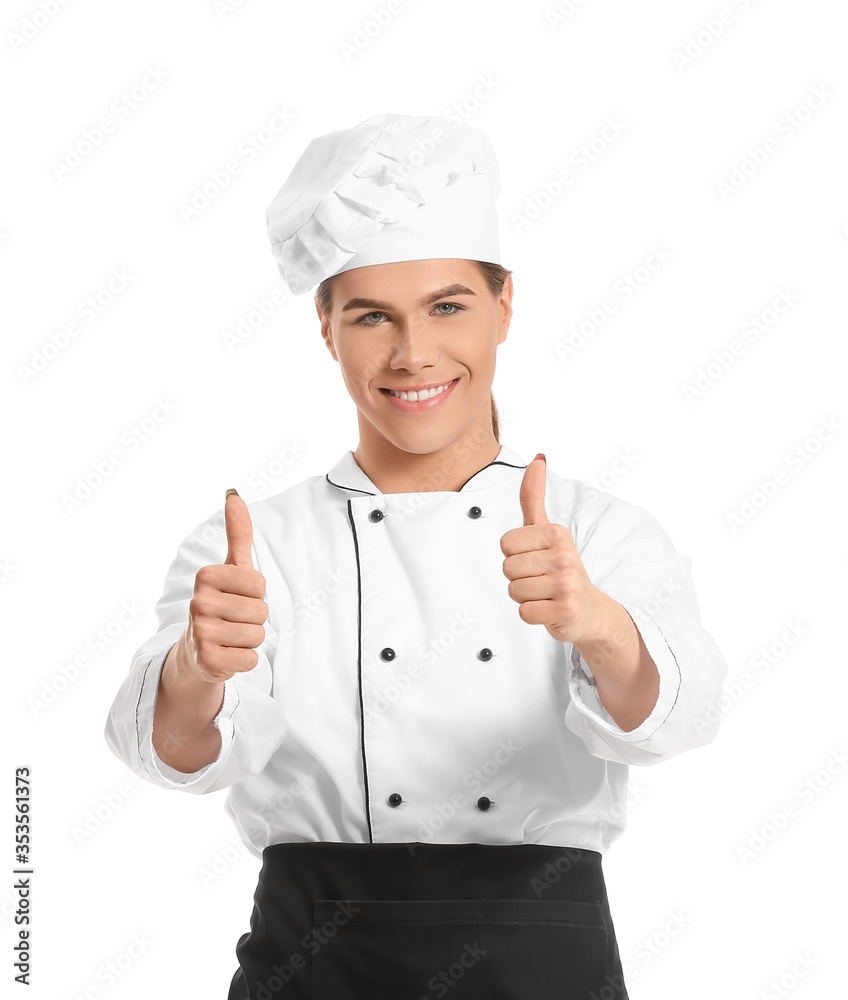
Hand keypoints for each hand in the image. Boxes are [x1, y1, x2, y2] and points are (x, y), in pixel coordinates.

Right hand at [179, 489, 268, 683]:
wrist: (196, 651)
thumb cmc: (221, 603)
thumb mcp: (231, 567)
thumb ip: (237, 532)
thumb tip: (234, 494)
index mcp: (206, 576)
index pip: (260, 586)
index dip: (255, 595)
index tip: (236, 597)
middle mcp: (198, 602)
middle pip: (261, 611)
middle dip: (254, 619)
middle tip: (233, 620)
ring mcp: (201, 632)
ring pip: (257, 635)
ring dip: (249, 639)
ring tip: (230, 637)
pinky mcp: (208, 660)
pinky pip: (250, 659)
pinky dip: (244, 660)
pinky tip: (227, 655)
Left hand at [500, 454, 603, 644]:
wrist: (588, 610)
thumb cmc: (560, 568)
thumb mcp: (547, 530)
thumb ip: (534, 496)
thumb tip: (537, 458)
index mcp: (557, 533)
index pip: (506, 544)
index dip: (515, 555)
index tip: (536, 558)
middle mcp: (565, 556)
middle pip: (508, 568)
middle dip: (519, 577)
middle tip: (541, 578)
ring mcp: (567, 584)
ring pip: (514, 590)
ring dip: (525, 596)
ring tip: (545, 593)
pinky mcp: (565, 611)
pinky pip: (524, 612)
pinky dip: (532, 614)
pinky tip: (549, 608)